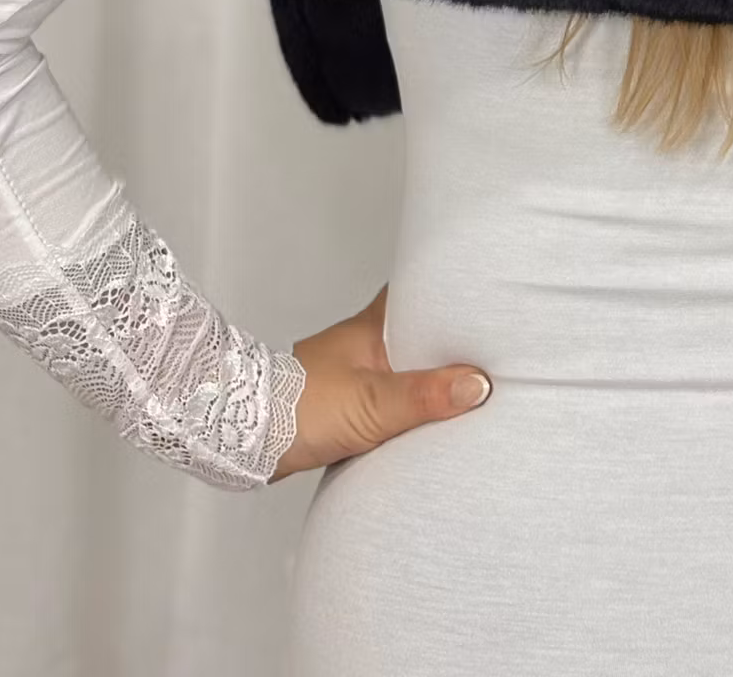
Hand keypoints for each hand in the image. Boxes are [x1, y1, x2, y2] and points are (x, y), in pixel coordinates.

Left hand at [270, 282, 491, 480]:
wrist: (244, 439)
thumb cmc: (299, 409)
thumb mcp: (371, 404)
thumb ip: (424, 395)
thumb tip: (478, 384)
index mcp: (371, 327)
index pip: (418, 294)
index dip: (450, 293)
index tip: (482, 296)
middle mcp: (363, 343)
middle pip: (416, 333)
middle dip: (447, 340)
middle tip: (487, 346)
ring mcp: (353, 373)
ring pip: (402, 366)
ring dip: (427, 375)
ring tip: (466, 386)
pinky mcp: (343, 404)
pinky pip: (388, 395)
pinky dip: (407, 402)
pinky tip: (424, 419)